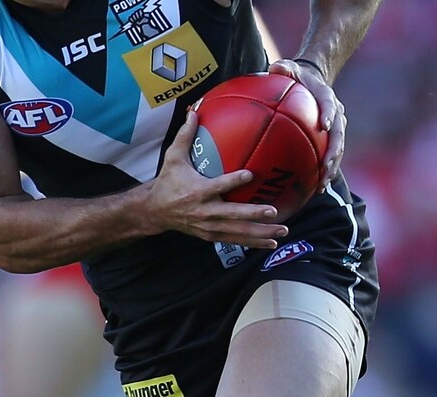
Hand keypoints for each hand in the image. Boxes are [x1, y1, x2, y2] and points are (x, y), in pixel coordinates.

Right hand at [147, 110, 287, 248]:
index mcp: (197, 191)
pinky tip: (271, 244)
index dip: (233, 181)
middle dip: (254, 215)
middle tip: (273, 212)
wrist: (154, 211)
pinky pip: (235, 240)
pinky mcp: (211, 235)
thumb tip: (194, 112)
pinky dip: (253, 243)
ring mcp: (209, 226)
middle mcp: (205, 211)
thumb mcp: (173, 158)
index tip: (250, 174)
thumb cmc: (168, 181)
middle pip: (233, 215)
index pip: (218, 186)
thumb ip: (185, 136)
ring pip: (238, 232)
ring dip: (261, 233)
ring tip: (282, 231)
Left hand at [268, 59, 344, 187]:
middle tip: (326, 166)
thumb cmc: (298, 77)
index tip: (324, 126)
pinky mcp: (331, 139)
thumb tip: (275, 67)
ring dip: (332, 167)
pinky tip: (316, 188)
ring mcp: (336, 127)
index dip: (328, 115)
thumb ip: (284, 68)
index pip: (329, 106)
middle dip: (333, 151)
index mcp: (326, 97)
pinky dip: (325, 171)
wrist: (314, 81)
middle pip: (338, 134)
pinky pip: (330, 156)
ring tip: (322, 184)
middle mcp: (335, 113)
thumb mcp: (290, 68)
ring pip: (338, 150)